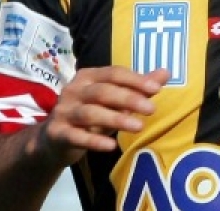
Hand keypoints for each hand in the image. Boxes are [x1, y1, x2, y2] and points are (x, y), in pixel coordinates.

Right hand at [30, 66, 170, 166]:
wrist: (54, 139)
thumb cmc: (90, 115)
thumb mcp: (114, 100)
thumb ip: (138, 87)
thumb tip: (166, 73)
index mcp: (88, 77)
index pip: (113, 73)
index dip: (134, 80)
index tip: (157, 88)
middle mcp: (73, 90)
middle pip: (102, 91)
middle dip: (128, 99)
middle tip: (152, 109)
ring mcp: (63, 112)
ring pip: (90, 113)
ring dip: (115, 119)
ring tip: (138, 127)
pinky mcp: (57, 133)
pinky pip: (76, 136)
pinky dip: (94, 141)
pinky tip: (112, 146)